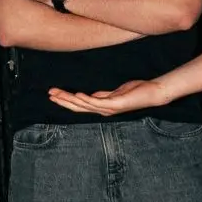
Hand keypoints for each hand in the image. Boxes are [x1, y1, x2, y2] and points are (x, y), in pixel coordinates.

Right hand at [48, 79, 170, 115]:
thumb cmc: (136, 92)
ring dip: (70, 100)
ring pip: (84, 105)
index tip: (54, 94)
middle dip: (63, 101)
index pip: (80, 105)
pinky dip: (87, 100)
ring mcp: (109, 109)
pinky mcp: (116, 104)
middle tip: (50, 94)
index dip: (66, 100)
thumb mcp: (116, 93)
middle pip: (78, 107)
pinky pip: (98, 103)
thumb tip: (90, 95)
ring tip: (58, 94)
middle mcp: (103, 110)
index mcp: (102, 107)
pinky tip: (78, 95)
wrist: (152, 93)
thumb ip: (103, 95)